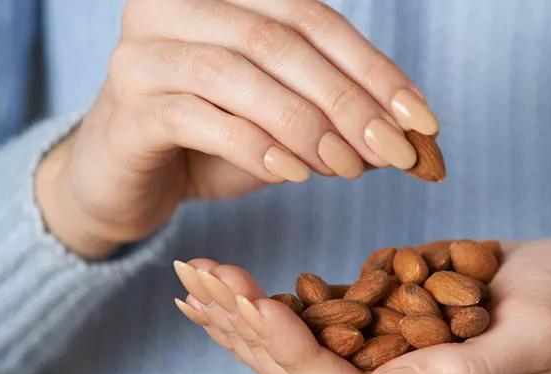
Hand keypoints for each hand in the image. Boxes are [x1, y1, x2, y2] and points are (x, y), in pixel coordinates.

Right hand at [36, 0, 437, 258]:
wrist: (127, 179)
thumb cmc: (211, 143)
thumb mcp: (284, 127)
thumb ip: (337, 122)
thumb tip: (409, 139)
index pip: (312, 17)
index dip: (374, 68)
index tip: (423, 121)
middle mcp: (176, 7)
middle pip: (281, 40)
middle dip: (349, 100)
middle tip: (396, 152)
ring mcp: (144, 52)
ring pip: (241, 73)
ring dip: (308, 125)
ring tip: (349, 169)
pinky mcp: (128, 106)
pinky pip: (201, 118)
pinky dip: (256, 147)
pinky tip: (295, 175)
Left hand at [172, 240, 550, 373]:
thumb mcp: (533, 334)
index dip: (294, 354)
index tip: (252, 300)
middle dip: (249, 336)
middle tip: (201, 280)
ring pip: (299, 371)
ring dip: (245, 328)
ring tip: (198, 281)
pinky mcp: (382, 359)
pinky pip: (316, 344)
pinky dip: (270, 318)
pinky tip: (232, 292)